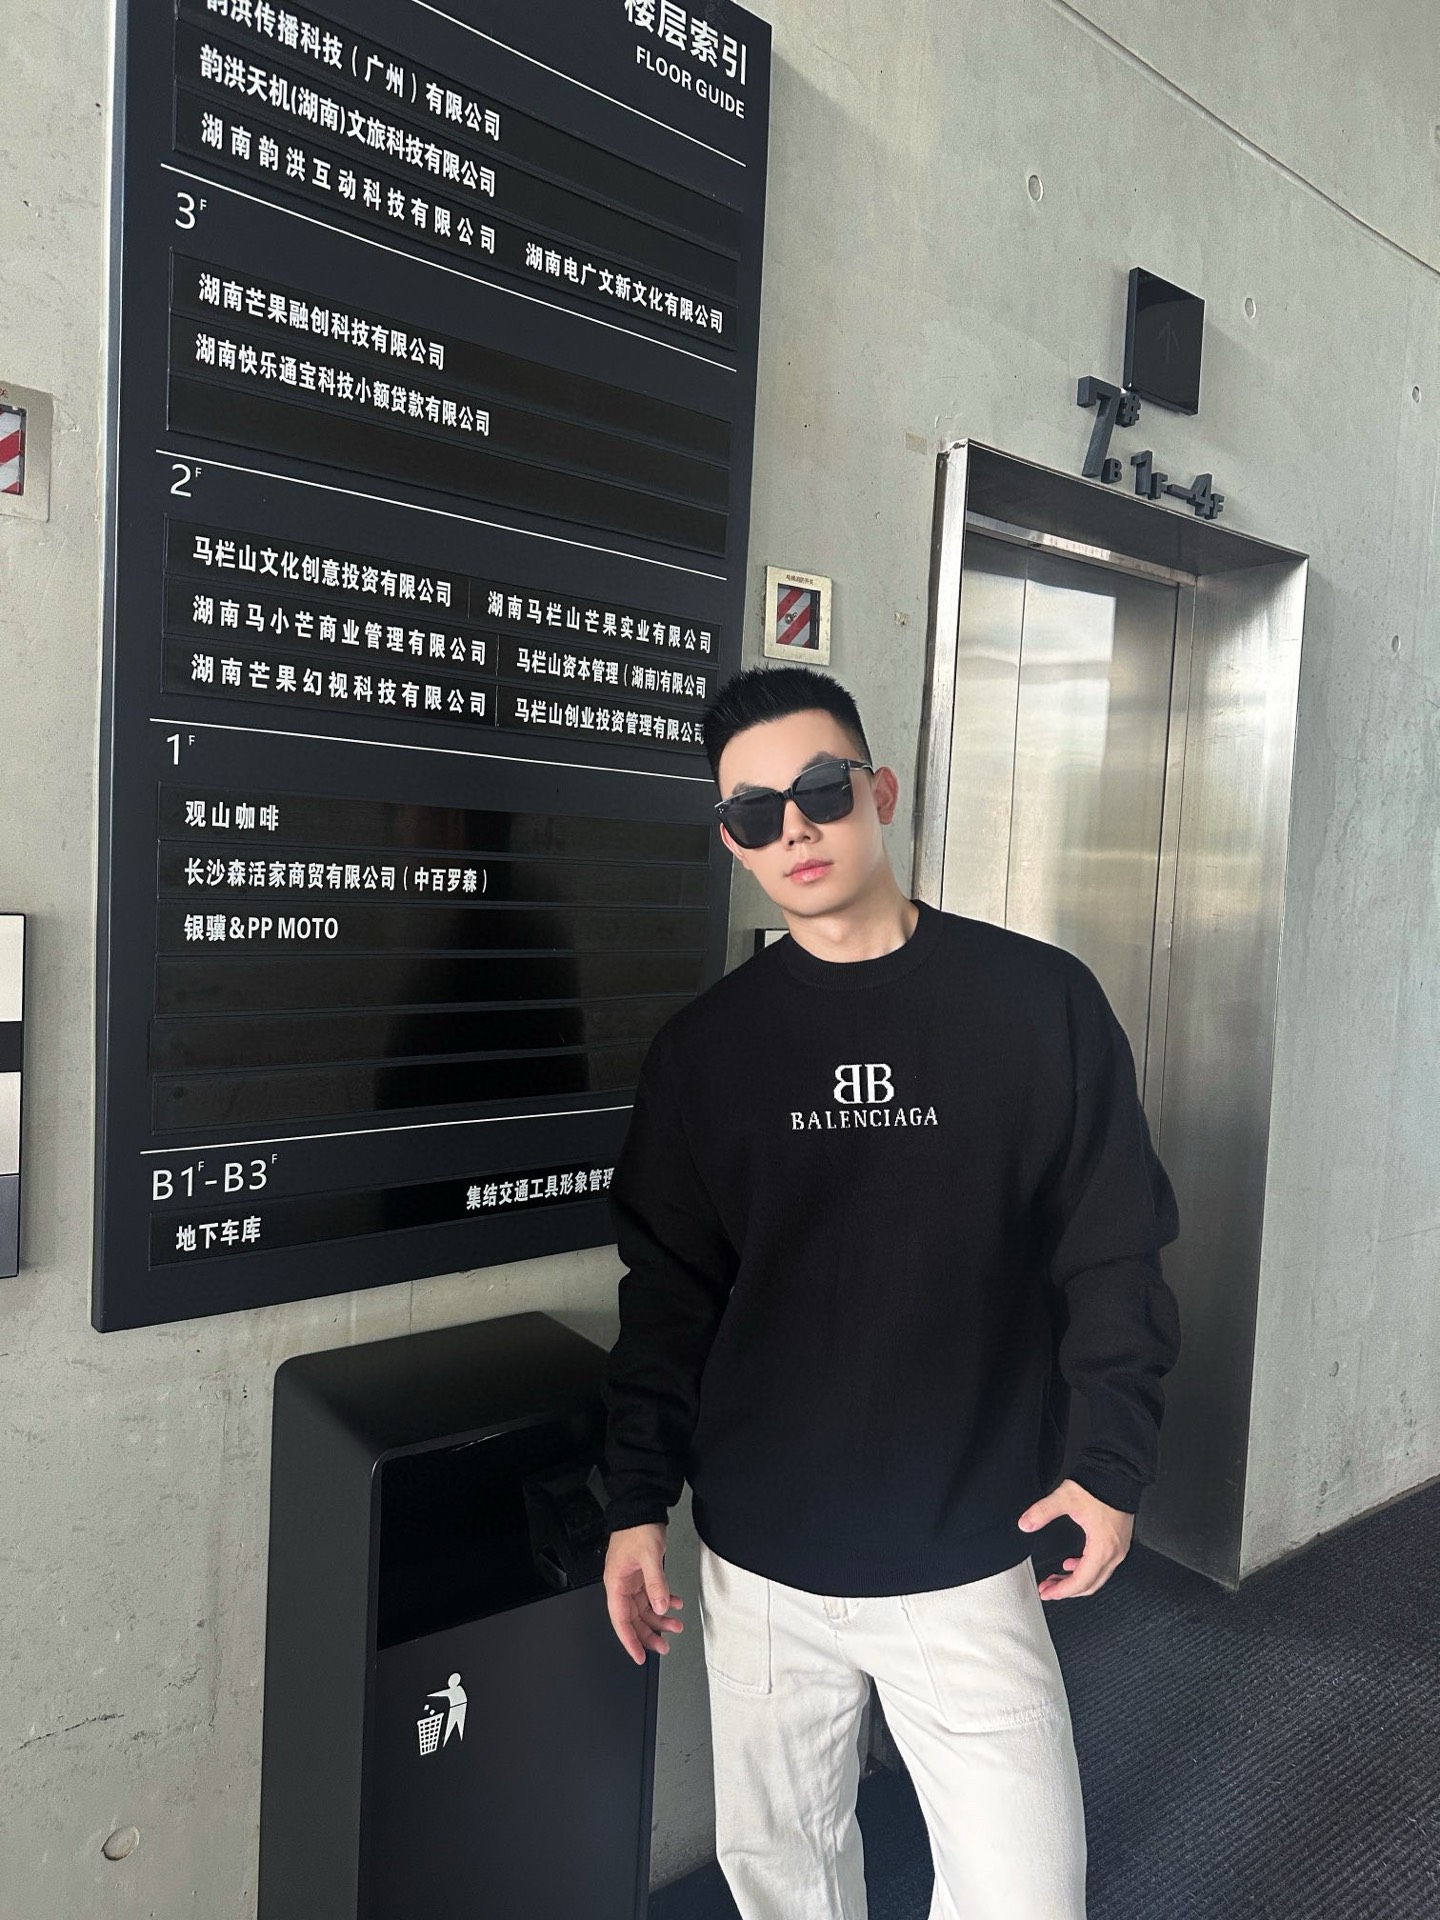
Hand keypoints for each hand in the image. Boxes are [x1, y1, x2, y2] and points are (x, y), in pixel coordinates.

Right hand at [603, 1522, 684, 1663]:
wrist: (642, 1508)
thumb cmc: (637, 1528)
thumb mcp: (649, 1556)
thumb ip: (655, 1583)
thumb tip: (661, 1606)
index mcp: (616, 1583)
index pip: (620, 1620)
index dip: (629, 1641)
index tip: (638, 1657)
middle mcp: (622, 1585)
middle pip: (633, 1619)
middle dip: (648, 1634)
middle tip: (664, 1647)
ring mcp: (632, 1581)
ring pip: (644, 1609)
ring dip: (659, 1619)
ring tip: (676, 1625)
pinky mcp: (641, 1575)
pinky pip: (651, 1595)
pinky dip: (663, 1601)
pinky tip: (675, 1603)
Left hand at [1017, 1479, 1133, 1600]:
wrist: (1120, 1473)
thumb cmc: (1100, 1486)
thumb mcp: (1065, 1498)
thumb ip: (1043, 1512)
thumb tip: (1025, 1523)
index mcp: (1102, 1547)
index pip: (1081, 1582)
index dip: (1062, 1591)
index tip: (1046, 1592)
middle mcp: (1114, 1553)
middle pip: (1090, 1585)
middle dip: (1066, 1590)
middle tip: (1047, 1588)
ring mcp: (1119, 1548)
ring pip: (1097, 1577)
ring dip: (1076, 1580)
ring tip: (1056, 1578)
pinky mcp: (1119, 1542)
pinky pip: (1103, 1565)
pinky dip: (1086, 1569)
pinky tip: (1072, 1563)